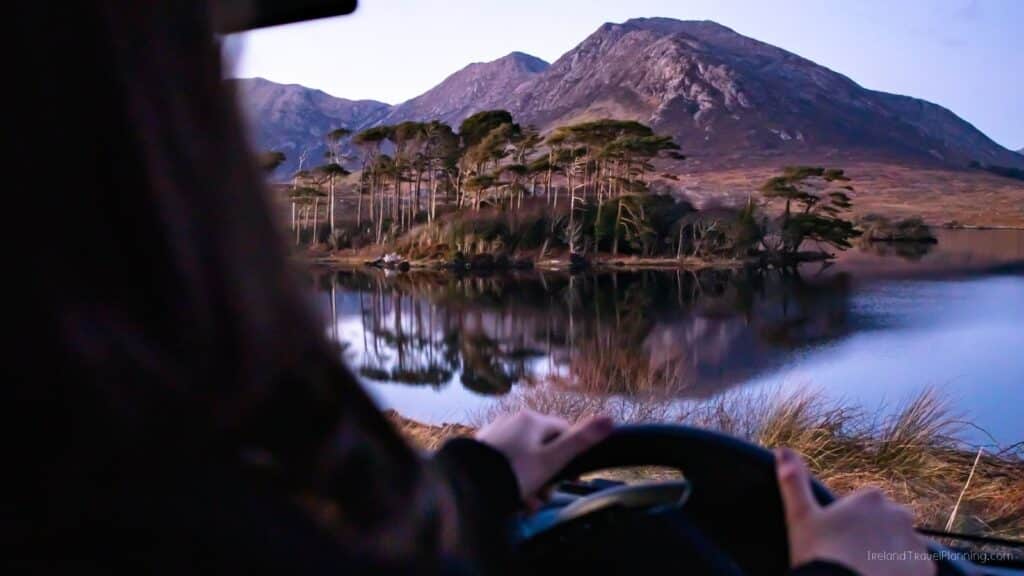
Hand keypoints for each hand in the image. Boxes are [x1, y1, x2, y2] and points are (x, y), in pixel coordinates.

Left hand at [475, 410, 612, 503]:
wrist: (468, 486)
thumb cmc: (513, 473)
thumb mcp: (552, 460)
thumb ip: (580, 441)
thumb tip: (610, 419)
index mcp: (532, 420)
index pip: (564, 432)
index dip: (570, 457)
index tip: (568, 479)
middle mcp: (513, 421)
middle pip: (543, 449)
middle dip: (546, 476)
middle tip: (541, 498)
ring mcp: (495, 434)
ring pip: (524, 460)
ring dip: (529, 483)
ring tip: (524, 504)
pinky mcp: (482, 450)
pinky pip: (505, 464)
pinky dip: (510, 480)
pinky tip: (508, 499)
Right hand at [776, 448, 935, 575]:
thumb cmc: (819, 552)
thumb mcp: (800, 516)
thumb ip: (794, 482)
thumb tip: (782, 450)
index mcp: (870, 498)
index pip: (868, 506)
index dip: (853, 523)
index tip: (840, 539)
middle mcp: (898, 514)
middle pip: (889, 524)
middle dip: (877, 536)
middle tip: (853, 557)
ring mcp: (914, 541)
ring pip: (903, 546)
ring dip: (891, 555)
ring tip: (867, 570)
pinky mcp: (925, 567)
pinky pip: (917, 568)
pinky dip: (904, 573)